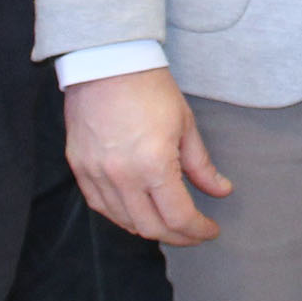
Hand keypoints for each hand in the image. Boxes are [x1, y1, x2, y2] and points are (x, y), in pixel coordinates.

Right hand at [64, 67, 230, 245]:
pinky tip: (138, 211)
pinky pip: (101, 206)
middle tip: (193, 232)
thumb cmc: (151, 89)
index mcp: (153, 165)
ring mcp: (96, 175)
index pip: (178, 217)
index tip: (210, 230)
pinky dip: (122, 216)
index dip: (198, 230)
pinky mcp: (80, 169)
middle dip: (178, 237)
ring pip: (124, 222)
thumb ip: (201, 166)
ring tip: (169, 223)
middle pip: (151, 228)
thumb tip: (221, 191)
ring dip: (150, 229)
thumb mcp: (186, 125)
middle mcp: (122, 177)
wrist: (107, 63)